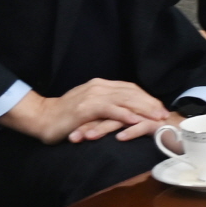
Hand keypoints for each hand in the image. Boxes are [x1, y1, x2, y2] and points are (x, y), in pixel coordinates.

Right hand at [4, 79, 171, 144]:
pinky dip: (126, 115)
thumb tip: (126, 112)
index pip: (130, 89)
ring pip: (125, 99)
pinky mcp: (86, 107)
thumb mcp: (90, 107)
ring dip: (143, 109)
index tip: (160, 108)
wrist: (41, 118)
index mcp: (101, 85)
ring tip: (157, 118)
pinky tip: (137, 121)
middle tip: (164, 114)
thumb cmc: (65, 117)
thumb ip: (106, 106)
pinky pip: (111, 110)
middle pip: (132, 93)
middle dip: (150, 103)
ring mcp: (92, 96)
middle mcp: (99, 87)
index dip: (147, 98)